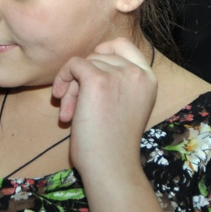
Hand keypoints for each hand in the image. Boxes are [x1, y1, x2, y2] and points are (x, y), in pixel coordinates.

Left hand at [52, 37, 156, 170]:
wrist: (111, 166)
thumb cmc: (113, 144)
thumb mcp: (125, 103)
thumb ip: (115, 81)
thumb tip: (82, 64)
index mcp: (149, 78)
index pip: (123, 45)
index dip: (101, 53)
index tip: (88, 72)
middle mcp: (138, 72)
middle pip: (99, 55)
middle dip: (82, 78)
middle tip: (74, 105)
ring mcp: (119, 74)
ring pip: (84, 63)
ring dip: (71, 87)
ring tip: (69, 114)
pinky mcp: (97, 80)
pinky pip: (73, 65)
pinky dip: (62, 79)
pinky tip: (61, 102)